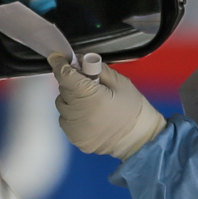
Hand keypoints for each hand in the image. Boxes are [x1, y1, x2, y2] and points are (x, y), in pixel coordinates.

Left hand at [48, 53, 166, 160]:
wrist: (139, 138)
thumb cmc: (132, 109)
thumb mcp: (119, 81)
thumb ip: (96, 68)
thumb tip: (79, 60)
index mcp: (91, 97)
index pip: (65, 76)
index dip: (59, 65)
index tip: (58, 59)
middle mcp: (79, 114)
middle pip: (63, 90)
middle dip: (72, 84)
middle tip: (88, 85)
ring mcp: (75, 129)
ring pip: (62, 105)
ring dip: (71, 100)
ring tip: (90, 103)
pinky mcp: (75, 139)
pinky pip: (65, 121)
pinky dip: (73, 116)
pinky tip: (88, 116)